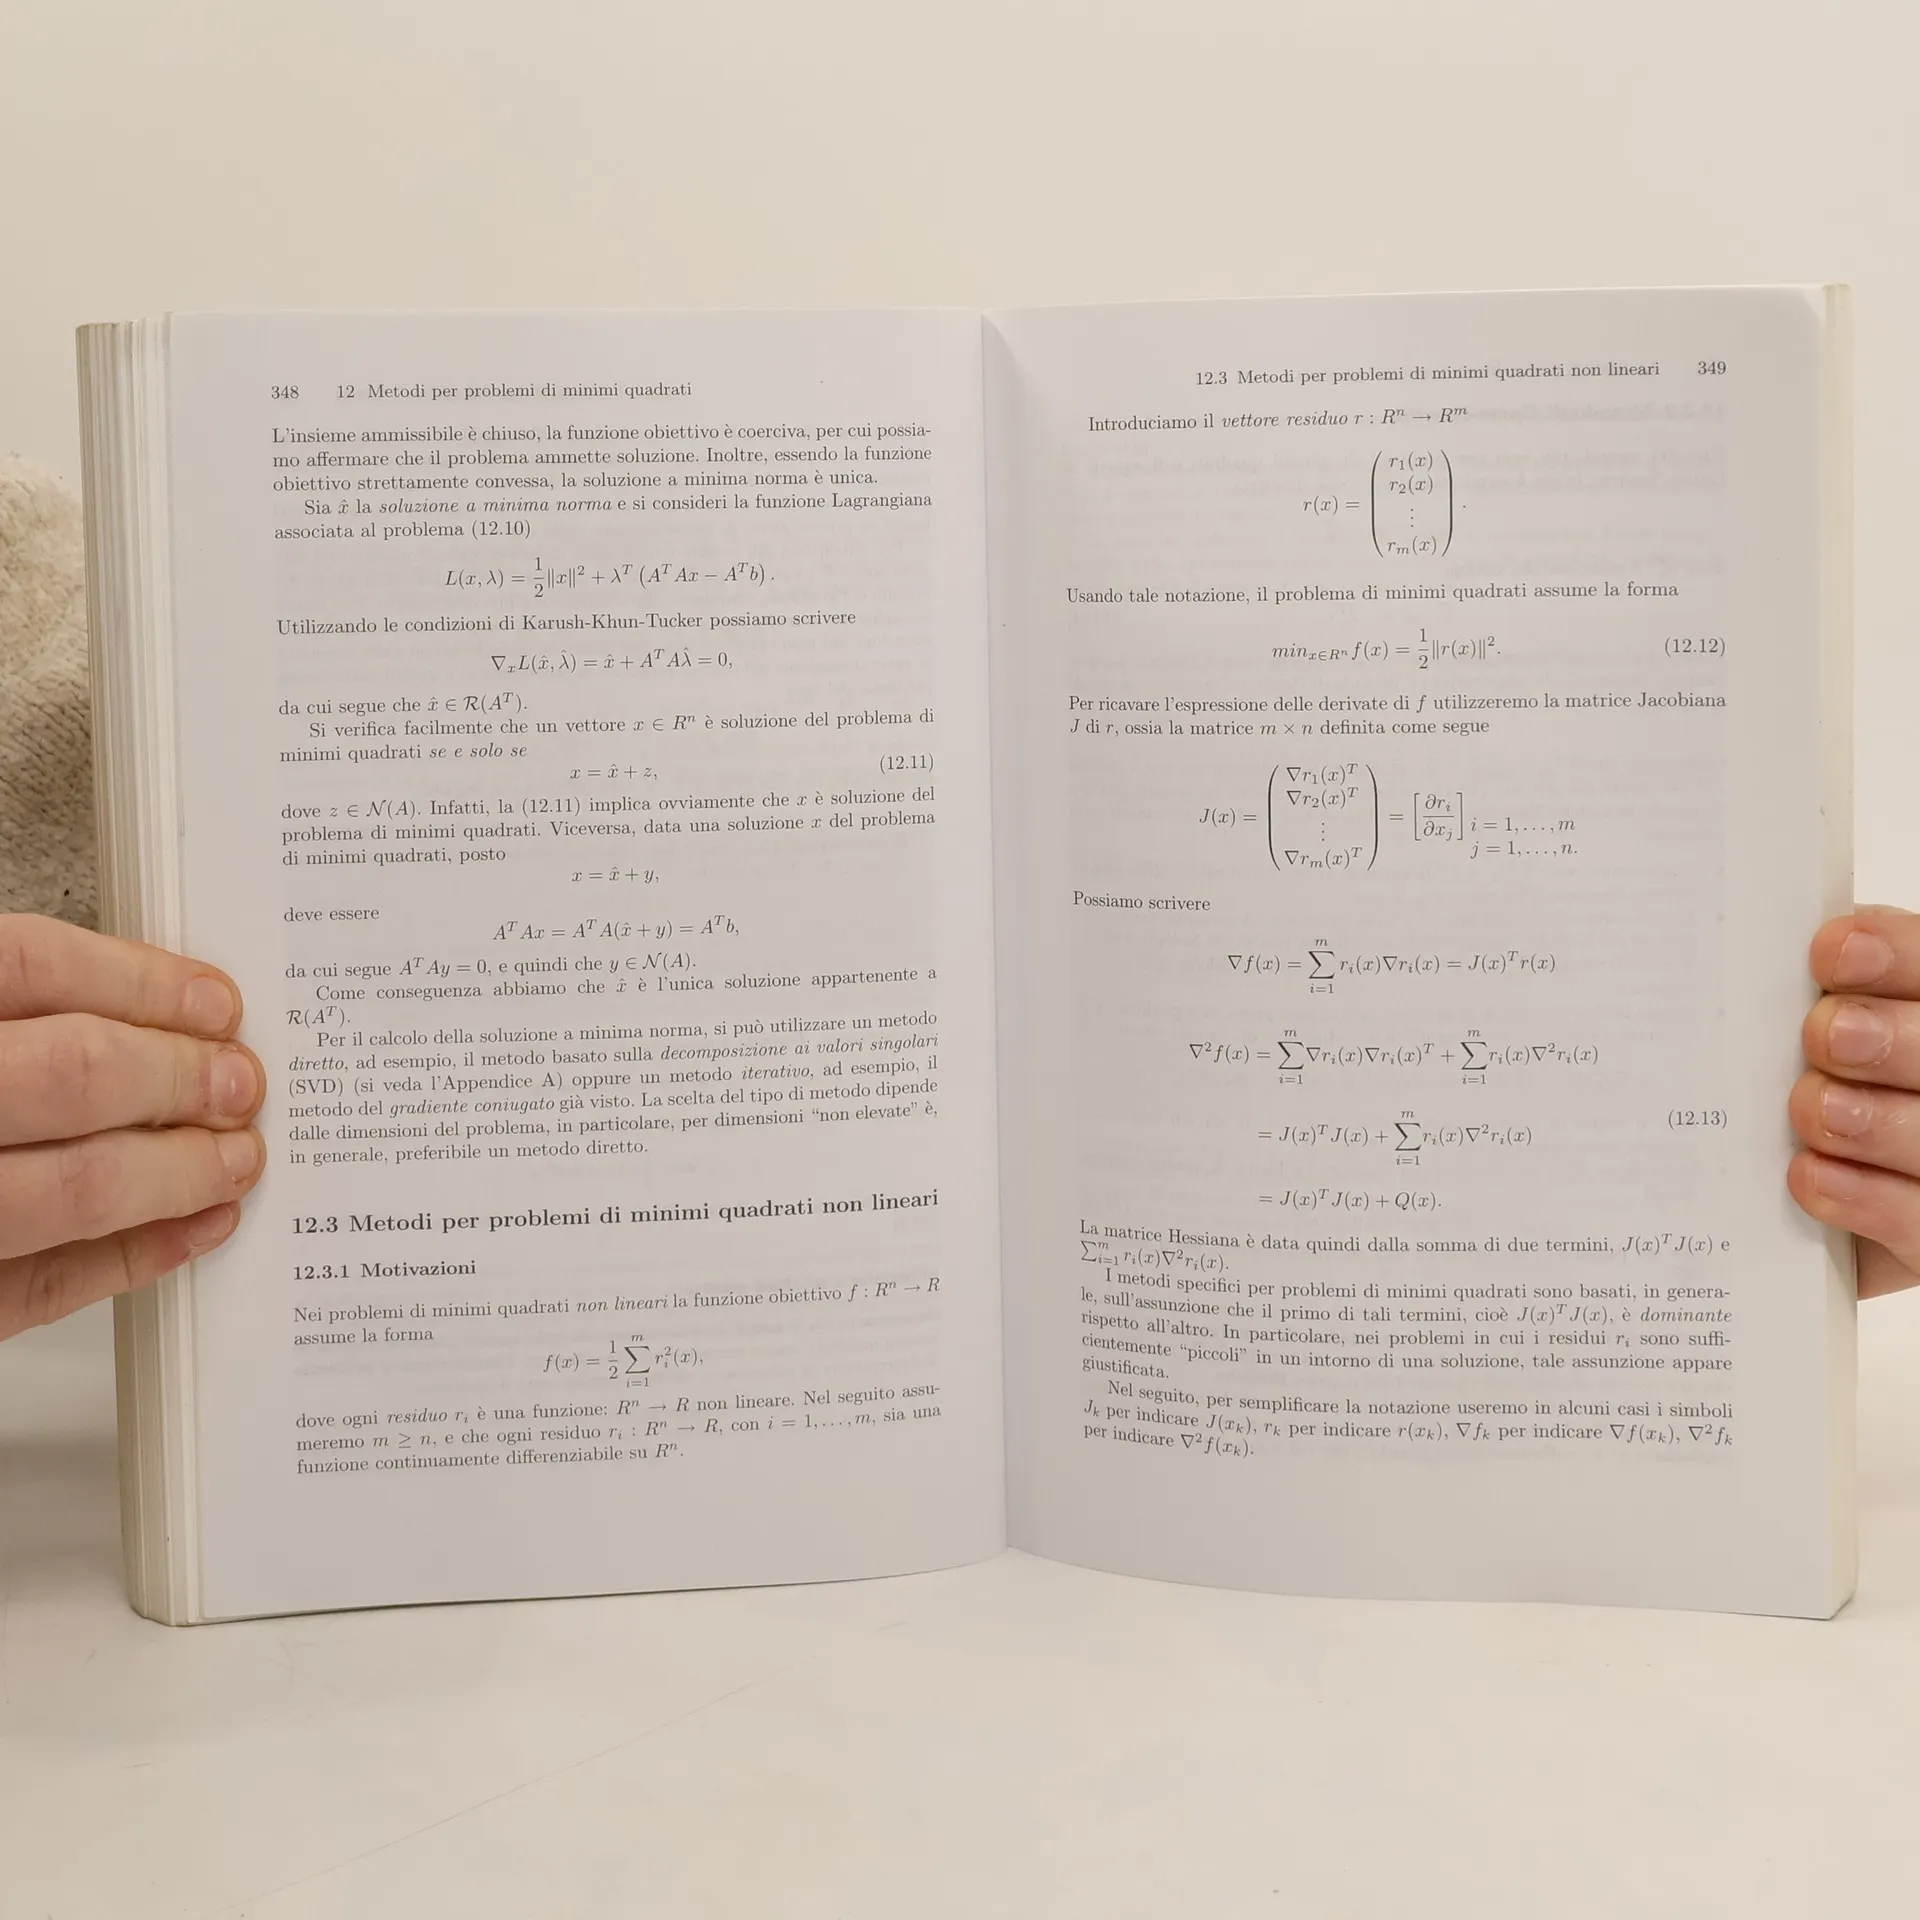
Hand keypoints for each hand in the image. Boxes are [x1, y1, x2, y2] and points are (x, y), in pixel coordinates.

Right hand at [0, 914, 264, 1340]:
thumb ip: (21, 1015)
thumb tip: (147, 1016)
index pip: (32, 967)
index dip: (140, 981)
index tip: (215, 1003)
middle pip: (74, 1072)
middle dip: (182, 1076)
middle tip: (242, 1083)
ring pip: (76, 1187)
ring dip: (180, 1170)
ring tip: (238, 1158)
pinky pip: (47, 1284)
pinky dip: (136, 1254)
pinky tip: (197, 1228)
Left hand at [1789, 907, 1919, 1297]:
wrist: (1812, 1227)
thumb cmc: (1810, 1098)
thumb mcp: (1807, 1039)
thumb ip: (1814, 998)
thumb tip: (1780, 953)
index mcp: (1918, 1013)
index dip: (1895, 956)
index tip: (1832, 953)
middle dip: (1885, 1037)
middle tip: (1825, 1035)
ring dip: (1869, 1119)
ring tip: (1811, 1108)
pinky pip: (1914, 1220)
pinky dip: (1861, 1197)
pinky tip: (1808, 1175)